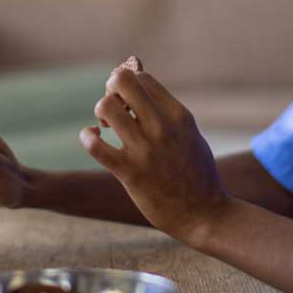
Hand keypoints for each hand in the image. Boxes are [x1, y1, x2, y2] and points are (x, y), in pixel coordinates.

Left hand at [80, 64, 228, 244]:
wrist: (204, 214)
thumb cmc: (197, 174)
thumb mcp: (190, 134)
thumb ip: (168, 112)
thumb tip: (141, 84)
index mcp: (179, 116)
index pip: (142, 78)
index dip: (129, 84)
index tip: (128, 101)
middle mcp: (162, 127)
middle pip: (123, 82)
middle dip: (111, 88)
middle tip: (114, 107)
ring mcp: (145, 150)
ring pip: (106, 107)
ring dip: (101, 112)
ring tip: (106, 126)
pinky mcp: (130, 173)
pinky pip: (95, 145)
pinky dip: (88, 137)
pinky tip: (92, 138)